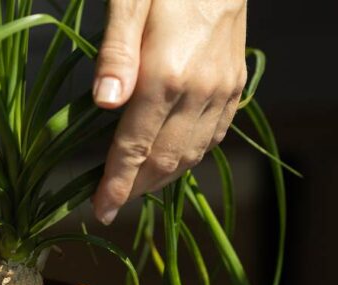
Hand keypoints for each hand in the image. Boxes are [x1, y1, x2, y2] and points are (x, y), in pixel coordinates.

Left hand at [91, 0, 247, 223]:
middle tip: (113, 202)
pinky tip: (172, 159)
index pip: (135, 146)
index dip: (116, 183)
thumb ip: (115, 53)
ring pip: (192, 154)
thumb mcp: (130, 2)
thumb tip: (104, 102)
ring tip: (137, 186)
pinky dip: (190, 157)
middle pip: (164, 159)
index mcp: (166, 76)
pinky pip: (214, 136)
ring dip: (163, 177)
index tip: (101, 211)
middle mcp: (199, 91)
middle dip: (137, 188)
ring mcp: (222, 90)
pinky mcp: (236, 85)